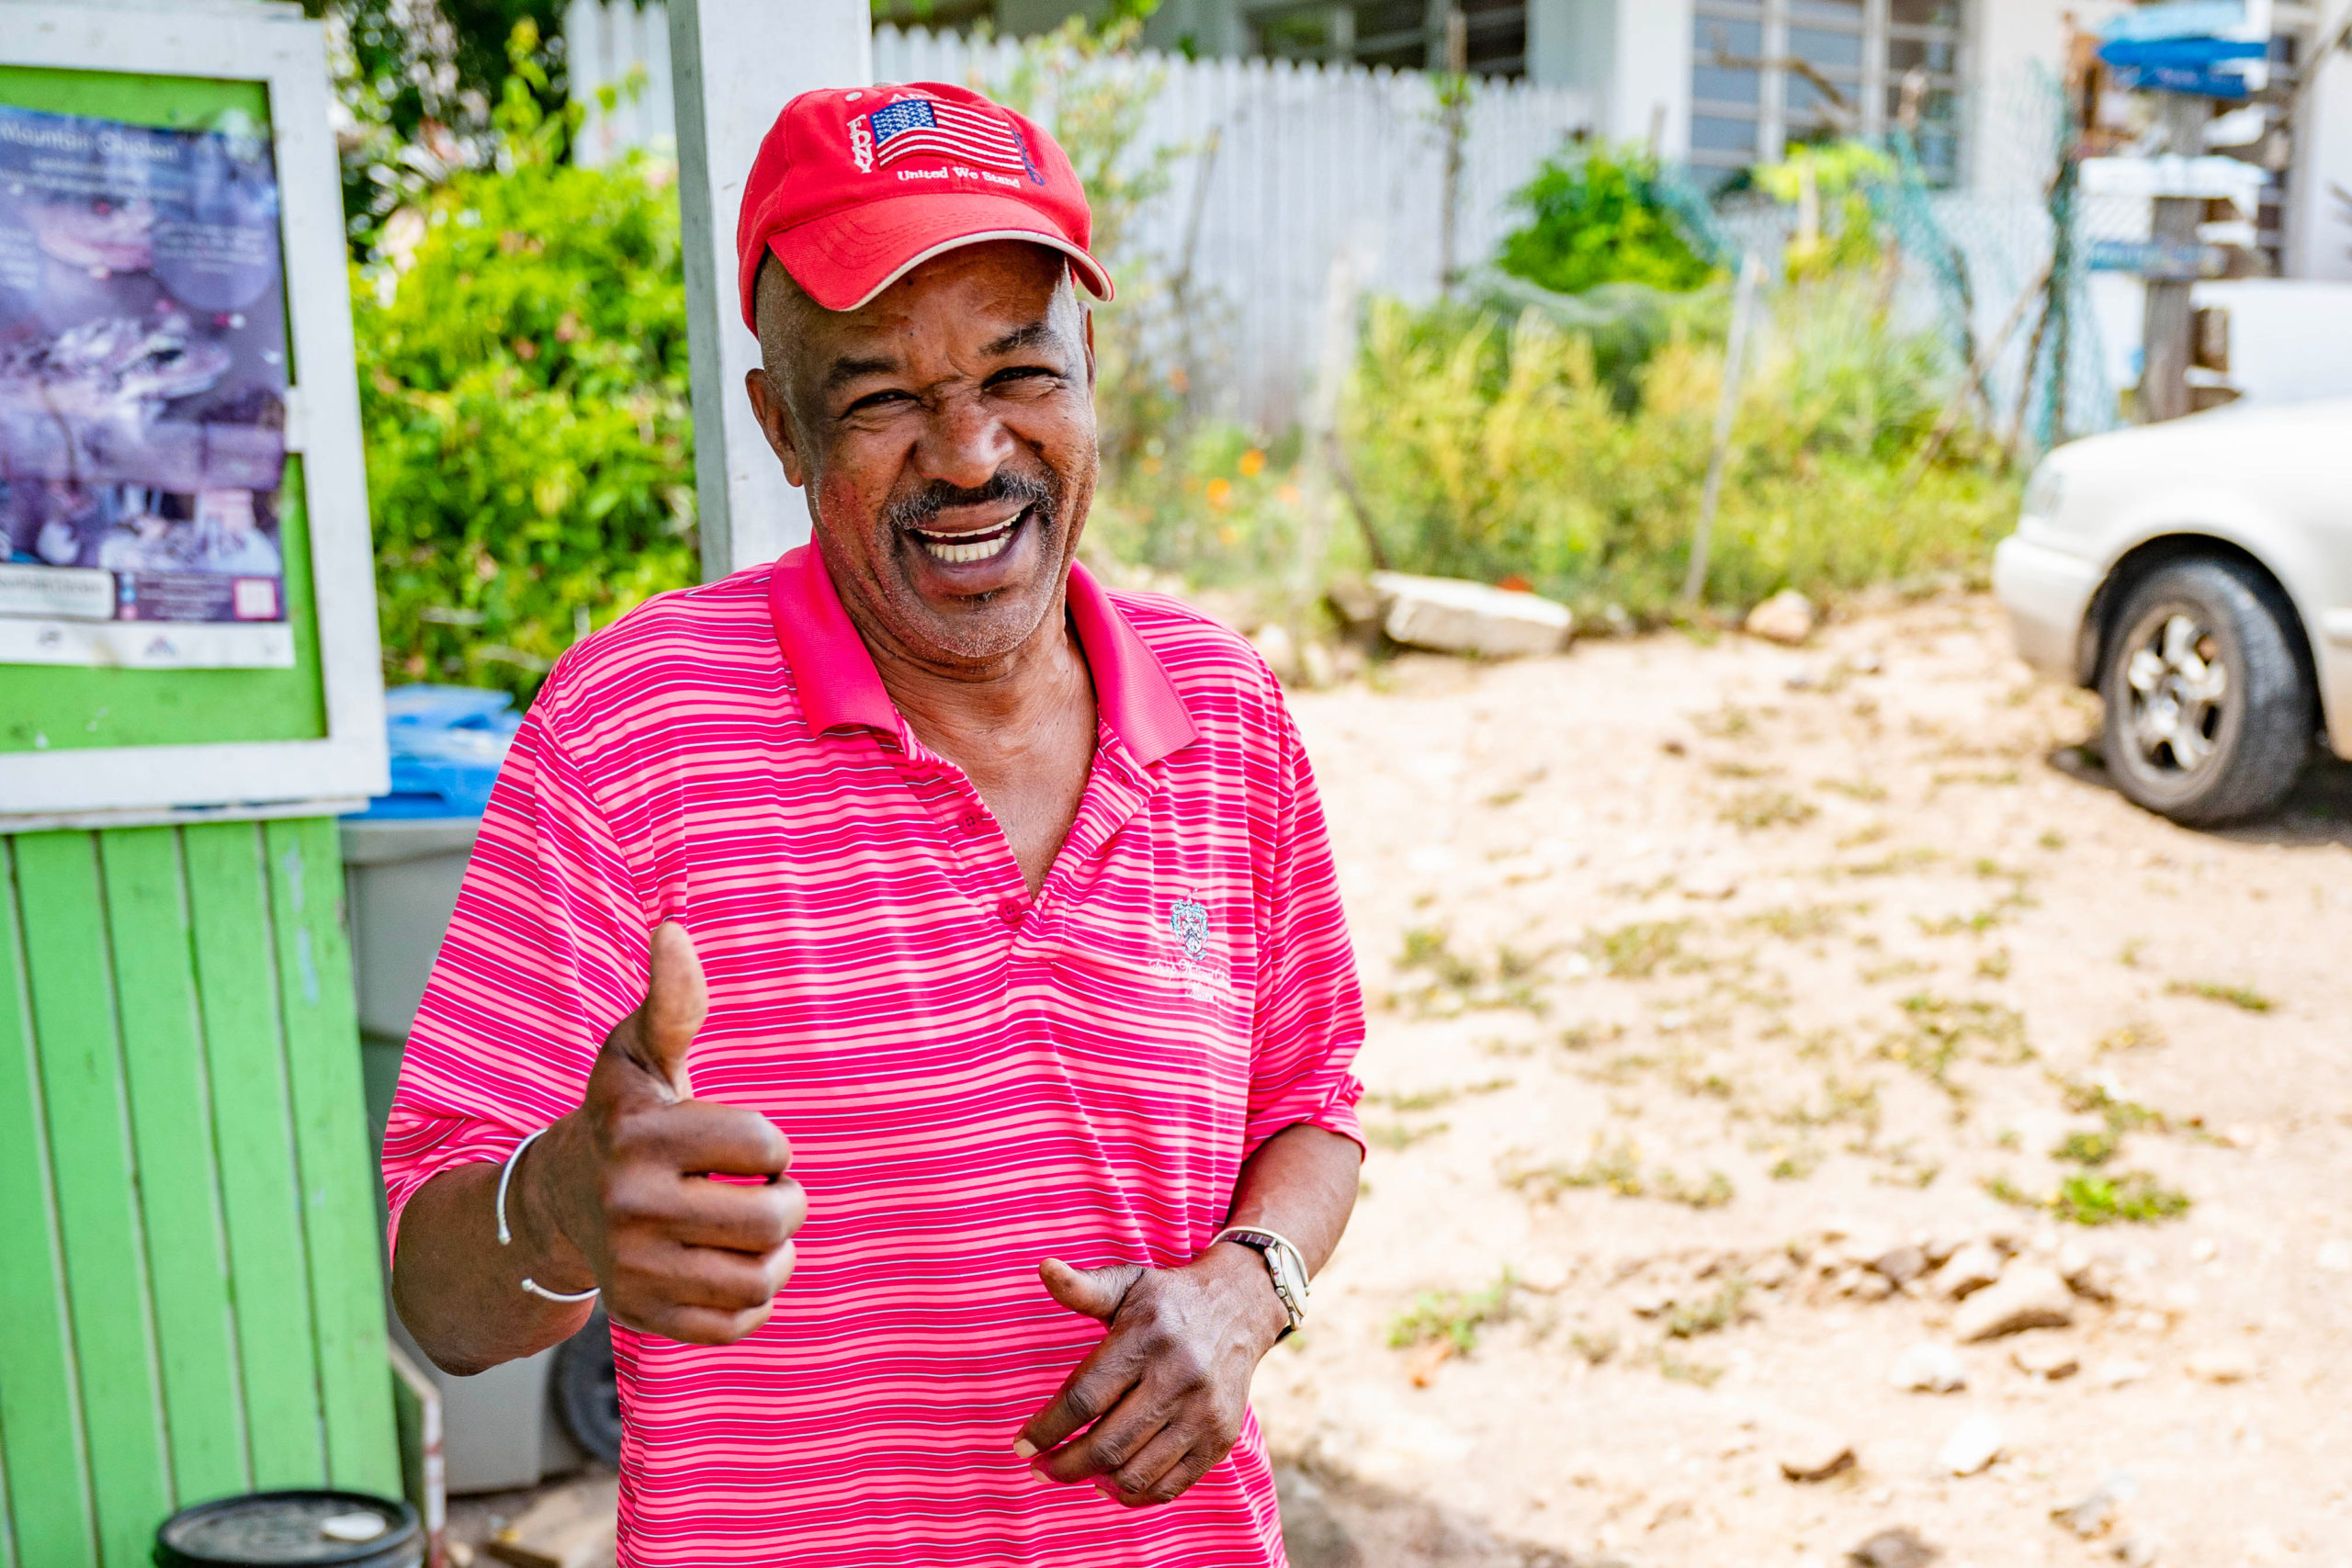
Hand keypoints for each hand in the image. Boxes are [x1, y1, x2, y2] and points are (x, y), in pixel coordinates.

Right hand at [517, 922, 804, 1343]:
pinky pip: (736, 1324)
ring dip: (778, 1254)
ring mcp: (632, 1269)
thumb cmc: (624, 1115)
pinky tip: (735, 1268)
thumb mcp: (639, 1053)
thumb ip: (671, 1000)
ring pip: (760, 1277)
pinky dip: (754, 1301)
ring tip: (759, 1233)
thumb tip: (672, 930)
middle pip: (771, 1217)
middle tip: (768, 1191)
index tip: (750, 1145)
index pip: (765, 1145)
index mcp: (638, 1136)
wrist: (559, 1199)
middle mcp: (628, 1206)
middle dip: (787, 1200)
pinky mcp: (642, 1316)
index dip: (773, 1143)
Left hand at [1014, 1243, 1290, 1506]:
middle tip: (1040, 1468)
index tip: (1021, 1445)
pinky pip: (1169, 1486)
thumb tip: (1044, 1268)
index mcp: (1147, 1339)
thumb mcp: (1128, 1282)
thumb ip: (1083, 1287)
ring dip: (1094, 1482)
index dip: (1047, 1429)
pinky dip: (1133, 1494)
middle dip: (1064, 1466)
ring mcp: (1203, 1414)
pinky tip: (1111, 1482)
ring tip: (1073, 1472)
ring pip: (1136, 1472)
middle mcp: (1179, 1378)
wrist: (1241, 1307)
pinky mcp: (1220, 1438)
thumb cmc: (1168, 1299)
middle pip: (1107, 1444)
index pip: (1084, 1398)